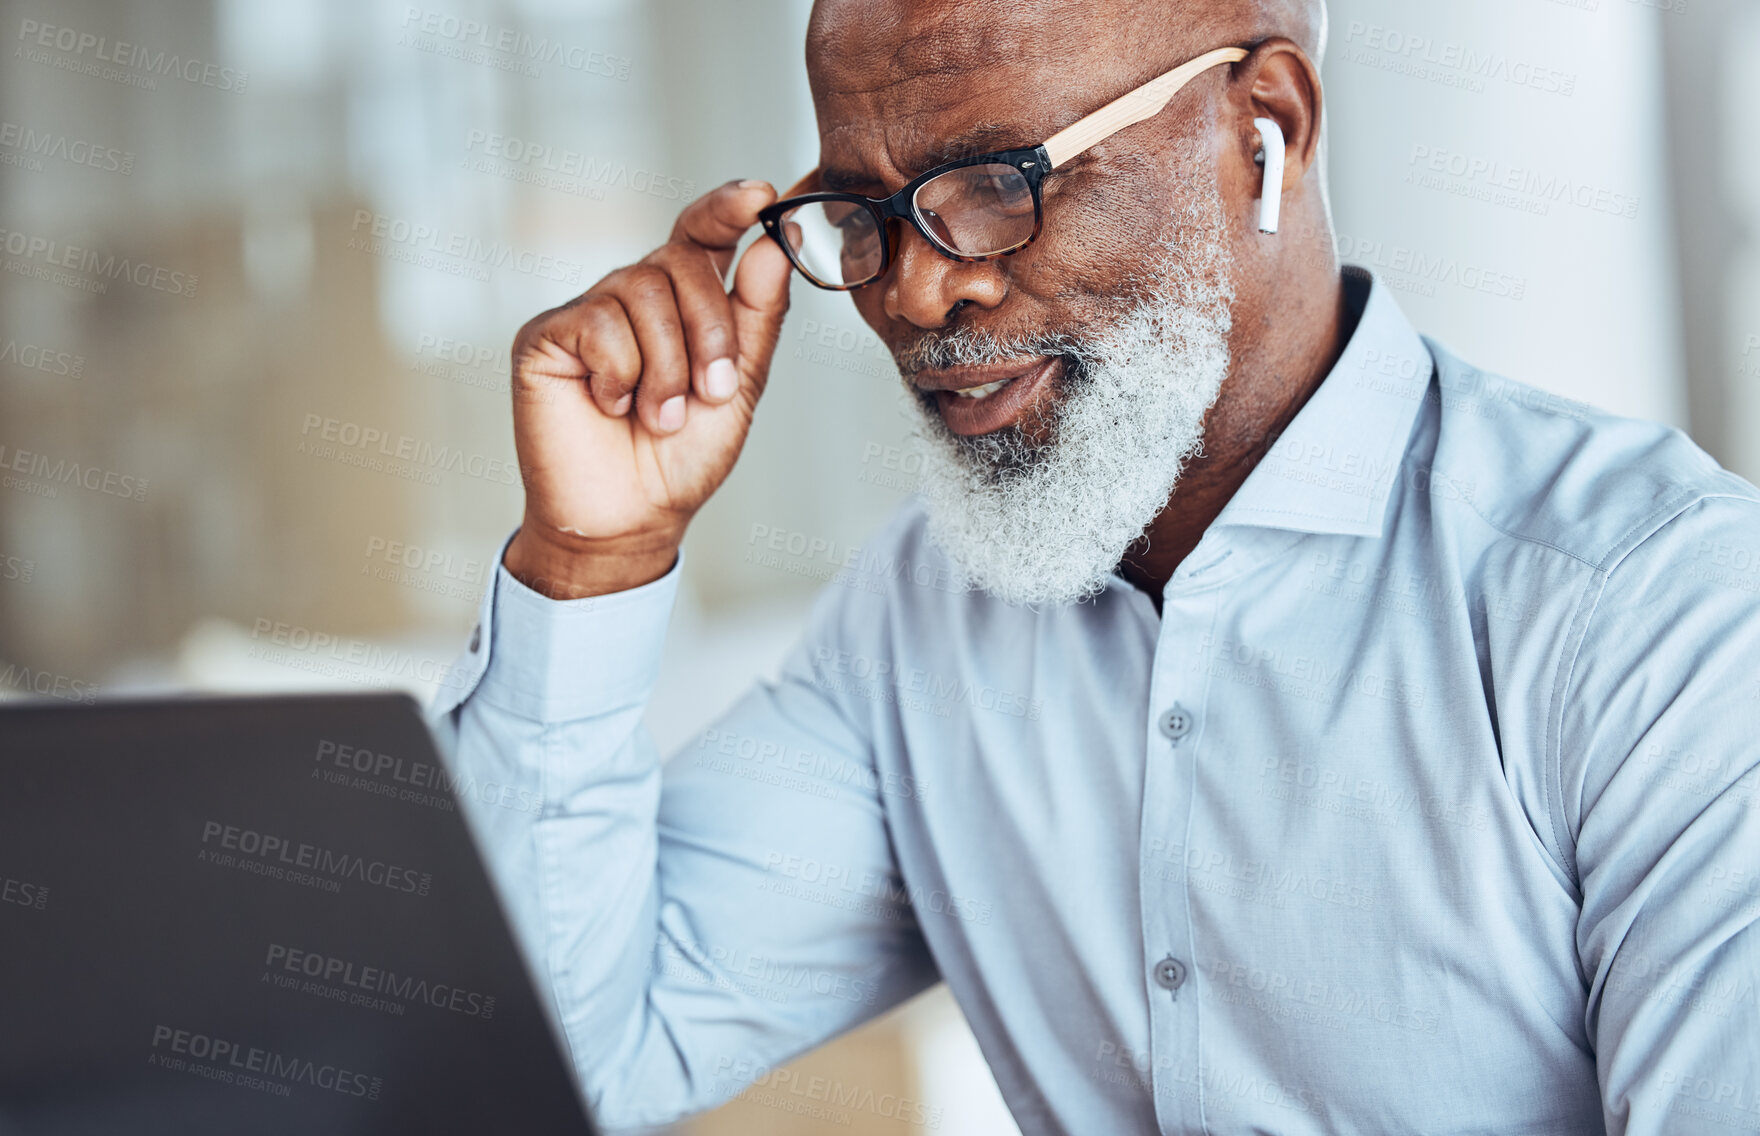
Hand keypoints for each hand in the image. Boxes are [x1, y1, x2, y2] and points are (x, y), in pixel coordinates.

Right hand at [504, 179, 794, 597]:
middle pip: (680, 260)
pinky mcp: (546, 335)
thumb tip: (772, 246)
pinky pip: (599, 324)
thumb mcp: (739, 386)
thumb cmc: (682, 457)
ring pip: (641, 291)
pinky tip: (611, 406)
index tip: (760, 195)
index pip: (701, 233)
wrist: (632, 517)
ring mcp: (588, 312)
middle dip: (710, 329)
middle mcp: (632, 295)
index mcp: (681, 302)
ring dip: (667, 366)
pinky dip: (621, 375)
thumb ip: (756, 318)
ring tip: (660, 416)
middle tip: (713, 392)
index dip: (727, 207)